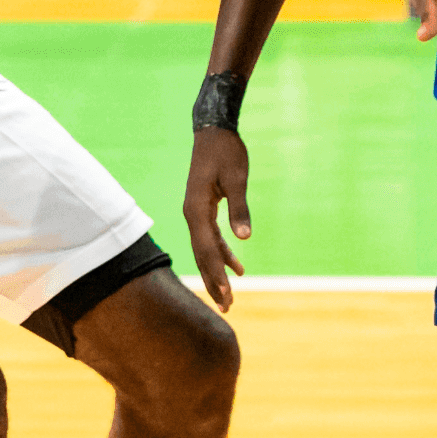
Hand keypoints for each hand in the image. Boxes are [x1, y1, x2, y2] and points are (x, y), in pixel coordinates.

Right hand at [184, 127, 250, 311]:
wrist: (213, 130)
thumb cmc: (226, 151)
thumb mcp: (237, 178)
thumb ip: (240, 208)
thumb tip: (244, 238)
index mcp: (197, 209)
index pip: (207, 249)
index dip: (217, 274)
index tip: (227, 295)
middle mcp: (192, 214)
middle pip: (202, 255)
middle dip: (214, 282)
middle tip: (227, 308)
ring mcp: (196, 212)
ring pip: (205, 249)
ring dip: (217, 271)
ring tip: (230, 296)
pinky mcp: (203, 208)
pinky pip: (210, 237)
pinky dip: (222, 252)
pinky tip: (237, 265)